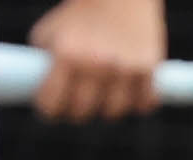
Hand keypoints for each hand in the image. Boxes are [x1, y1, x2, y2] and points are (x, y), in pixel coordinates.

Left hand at [28, 0, 163, 121]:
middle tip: (77, 105)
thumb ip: (45, 63)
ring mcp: (124, 68)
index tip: (52, 110)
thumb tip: (42, 92)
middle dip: (76, 111)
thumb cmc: (78, 15)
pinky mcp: (149, 68)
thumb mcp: (50, 32)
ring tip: (104, 97)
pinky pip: (145, 103)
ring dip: (107, 107)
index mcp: (66, 54)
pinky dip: (138, 103)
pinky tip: (131, 94)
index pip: (52, 103)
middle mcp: (96, 64)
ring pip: (114, 111)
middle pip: (82, 112)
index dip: (49, 110)